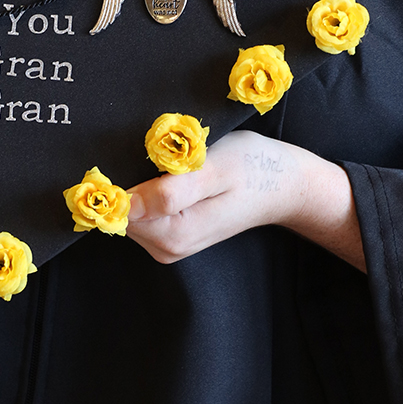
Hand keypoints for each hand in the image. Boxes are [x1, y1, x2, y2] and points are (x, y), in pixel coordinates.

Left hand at [125, 131, 365, 271]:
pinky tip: (176, 176)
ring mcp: (169, 244)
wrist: (283, 185)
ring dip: (145, 182)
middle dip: (135, 179)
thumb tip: (128, 204)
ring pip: (131, 210)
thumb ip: (171, 191)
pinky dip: (152, 189)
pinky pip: (144, 211)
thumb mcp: (215, 170)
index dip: (123, 178)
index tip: (148, 156)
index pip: (119, 209)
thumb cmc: (253, 168)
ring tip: (178, 164)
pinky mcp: (171, 235)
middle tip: (170, 155)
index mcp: (174, 235)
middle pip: (122, 211)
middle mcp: (167, 248)